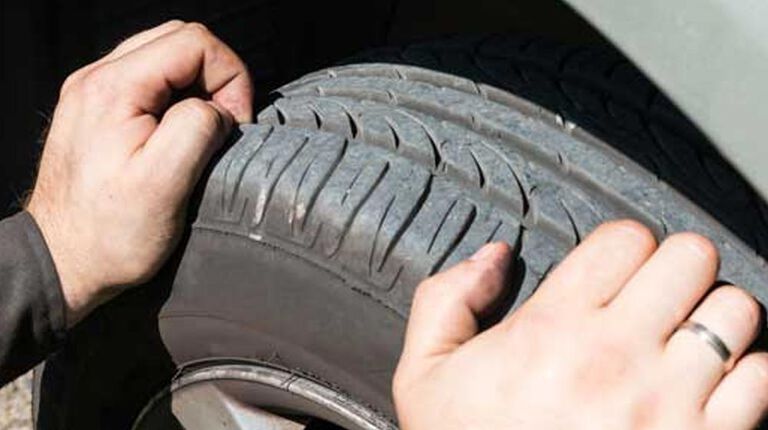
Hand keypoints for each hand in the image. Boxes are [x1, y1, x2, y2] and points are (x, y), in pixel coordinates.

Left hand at [26, 20, 252, 325]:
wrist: (63, 261)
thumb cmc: (112, 234)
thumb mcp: (165, 185)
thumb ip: (196, 129)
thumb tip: (215, 109)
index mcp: (113, 89)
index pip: (194, 42)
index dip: (230, 76)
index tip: (235, 123)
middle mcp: (96, 79)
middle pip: (179, 40)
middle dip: (217, 76)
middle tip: (224, 124)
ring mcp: (94, 91)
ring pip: (165, 55)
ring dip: (198, 86)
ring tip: (204, 131)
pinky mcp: (97, 108)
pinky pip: (149, 79)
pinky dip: (177, 97)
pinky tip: (179, 135)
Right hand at [394, 221, 767, 428]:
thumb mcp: (424, 375)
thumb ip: (446, 300)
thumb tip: (493, 256)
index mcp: (550, 328)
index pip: (625, 238)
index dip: (621, 244)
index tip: (614, 267)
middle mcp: (616, 355)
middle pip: (690, 257)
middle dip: (673, 267)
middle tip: (654, 294)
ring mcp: (668, 400)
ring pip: (734, 309)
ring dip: (713, 315)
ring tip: (685, 335)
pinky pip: (761, 376)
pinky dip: (744, 372)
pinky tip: (707, 384)